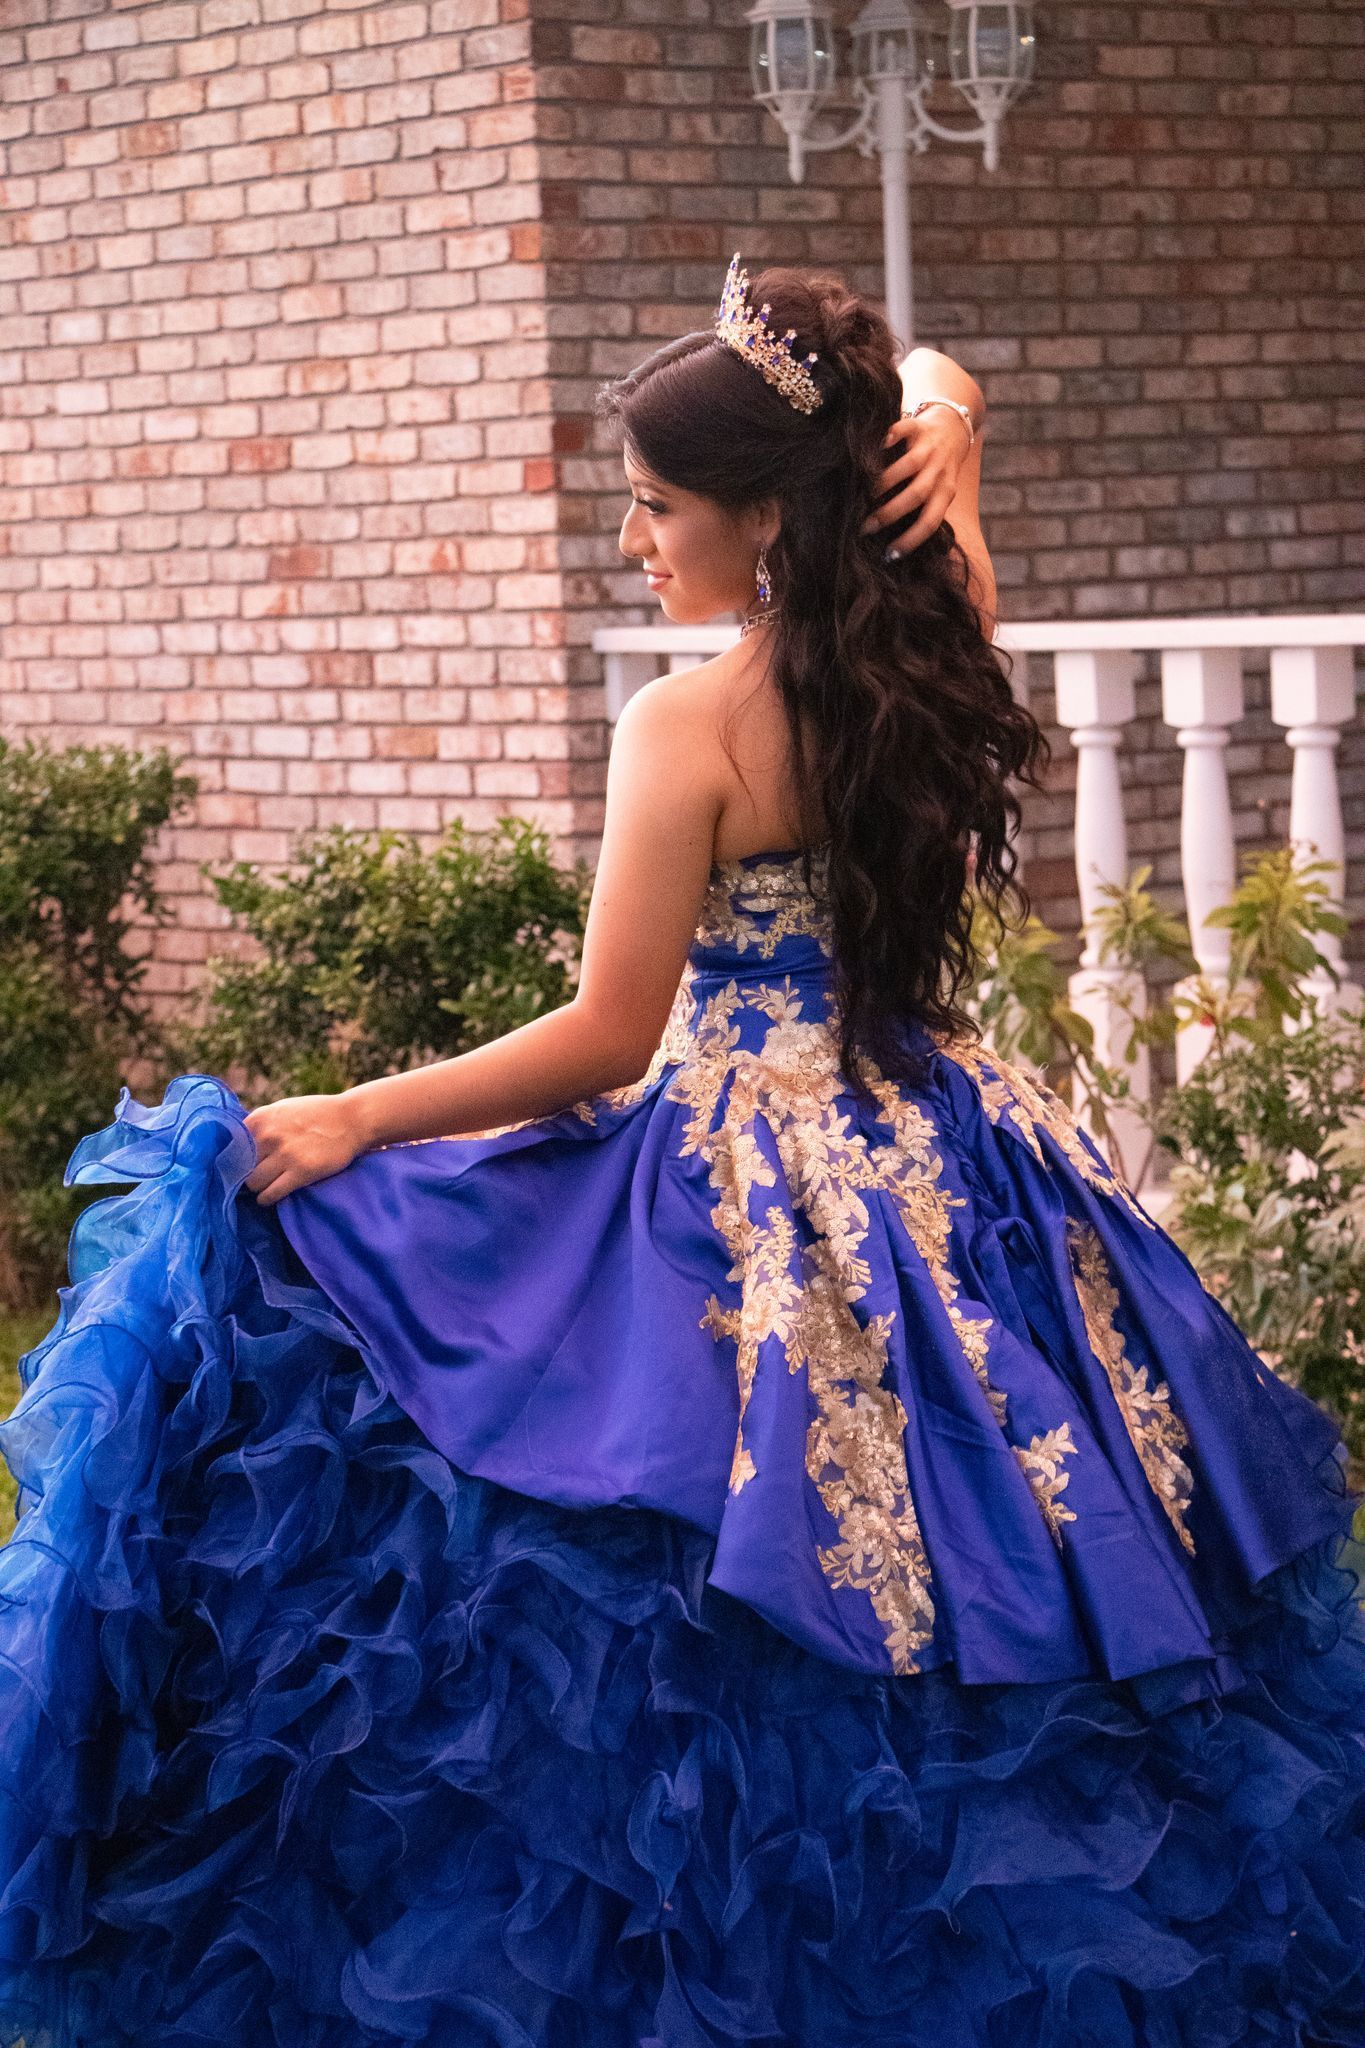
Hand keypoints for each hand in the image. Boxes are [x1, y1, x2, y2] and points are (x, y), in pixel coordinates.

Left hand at [243, 1092, 366, 1205]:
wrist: (351, 1120)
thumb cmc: (316, 1114)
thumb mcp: (283, 1110)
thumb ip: (261, 1125)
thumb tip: (235, 1146)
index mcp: (261, 1118)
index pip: (230, 1147)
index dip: (233, 1160)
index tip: (237, 1167)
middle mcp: (269, 1135)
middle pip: (240, 1168)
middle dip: (246, 1175)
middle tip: (255, 1178)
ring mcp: (285, 1154)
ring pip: (253, 1183)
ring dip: (257, 1188)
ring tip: (265, 1187)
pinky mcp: (301, 1172)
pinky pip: (271, 1194)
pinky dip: (267, 1199)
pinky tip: (270, 1197)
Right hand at [862, 407, 973, 558]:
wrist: (954, 427)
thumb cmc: (938, 469)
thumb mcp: (939, 491)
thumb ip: (923, 509)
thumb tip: (894, 545)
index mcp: (945, 492)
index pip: (930, 521)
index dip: (911, 539)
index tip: (889, 554)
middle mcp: (939, 471)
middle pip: (916, 495)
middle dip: (889, 513)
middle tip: (865, 527)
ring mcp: (929, 447)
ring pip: (908, 466)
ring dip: (884, 482)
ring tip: (863, 495)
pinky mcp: (919, 426)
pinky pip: (905, 430)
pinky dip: (892, 437)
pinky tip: (877, 447)